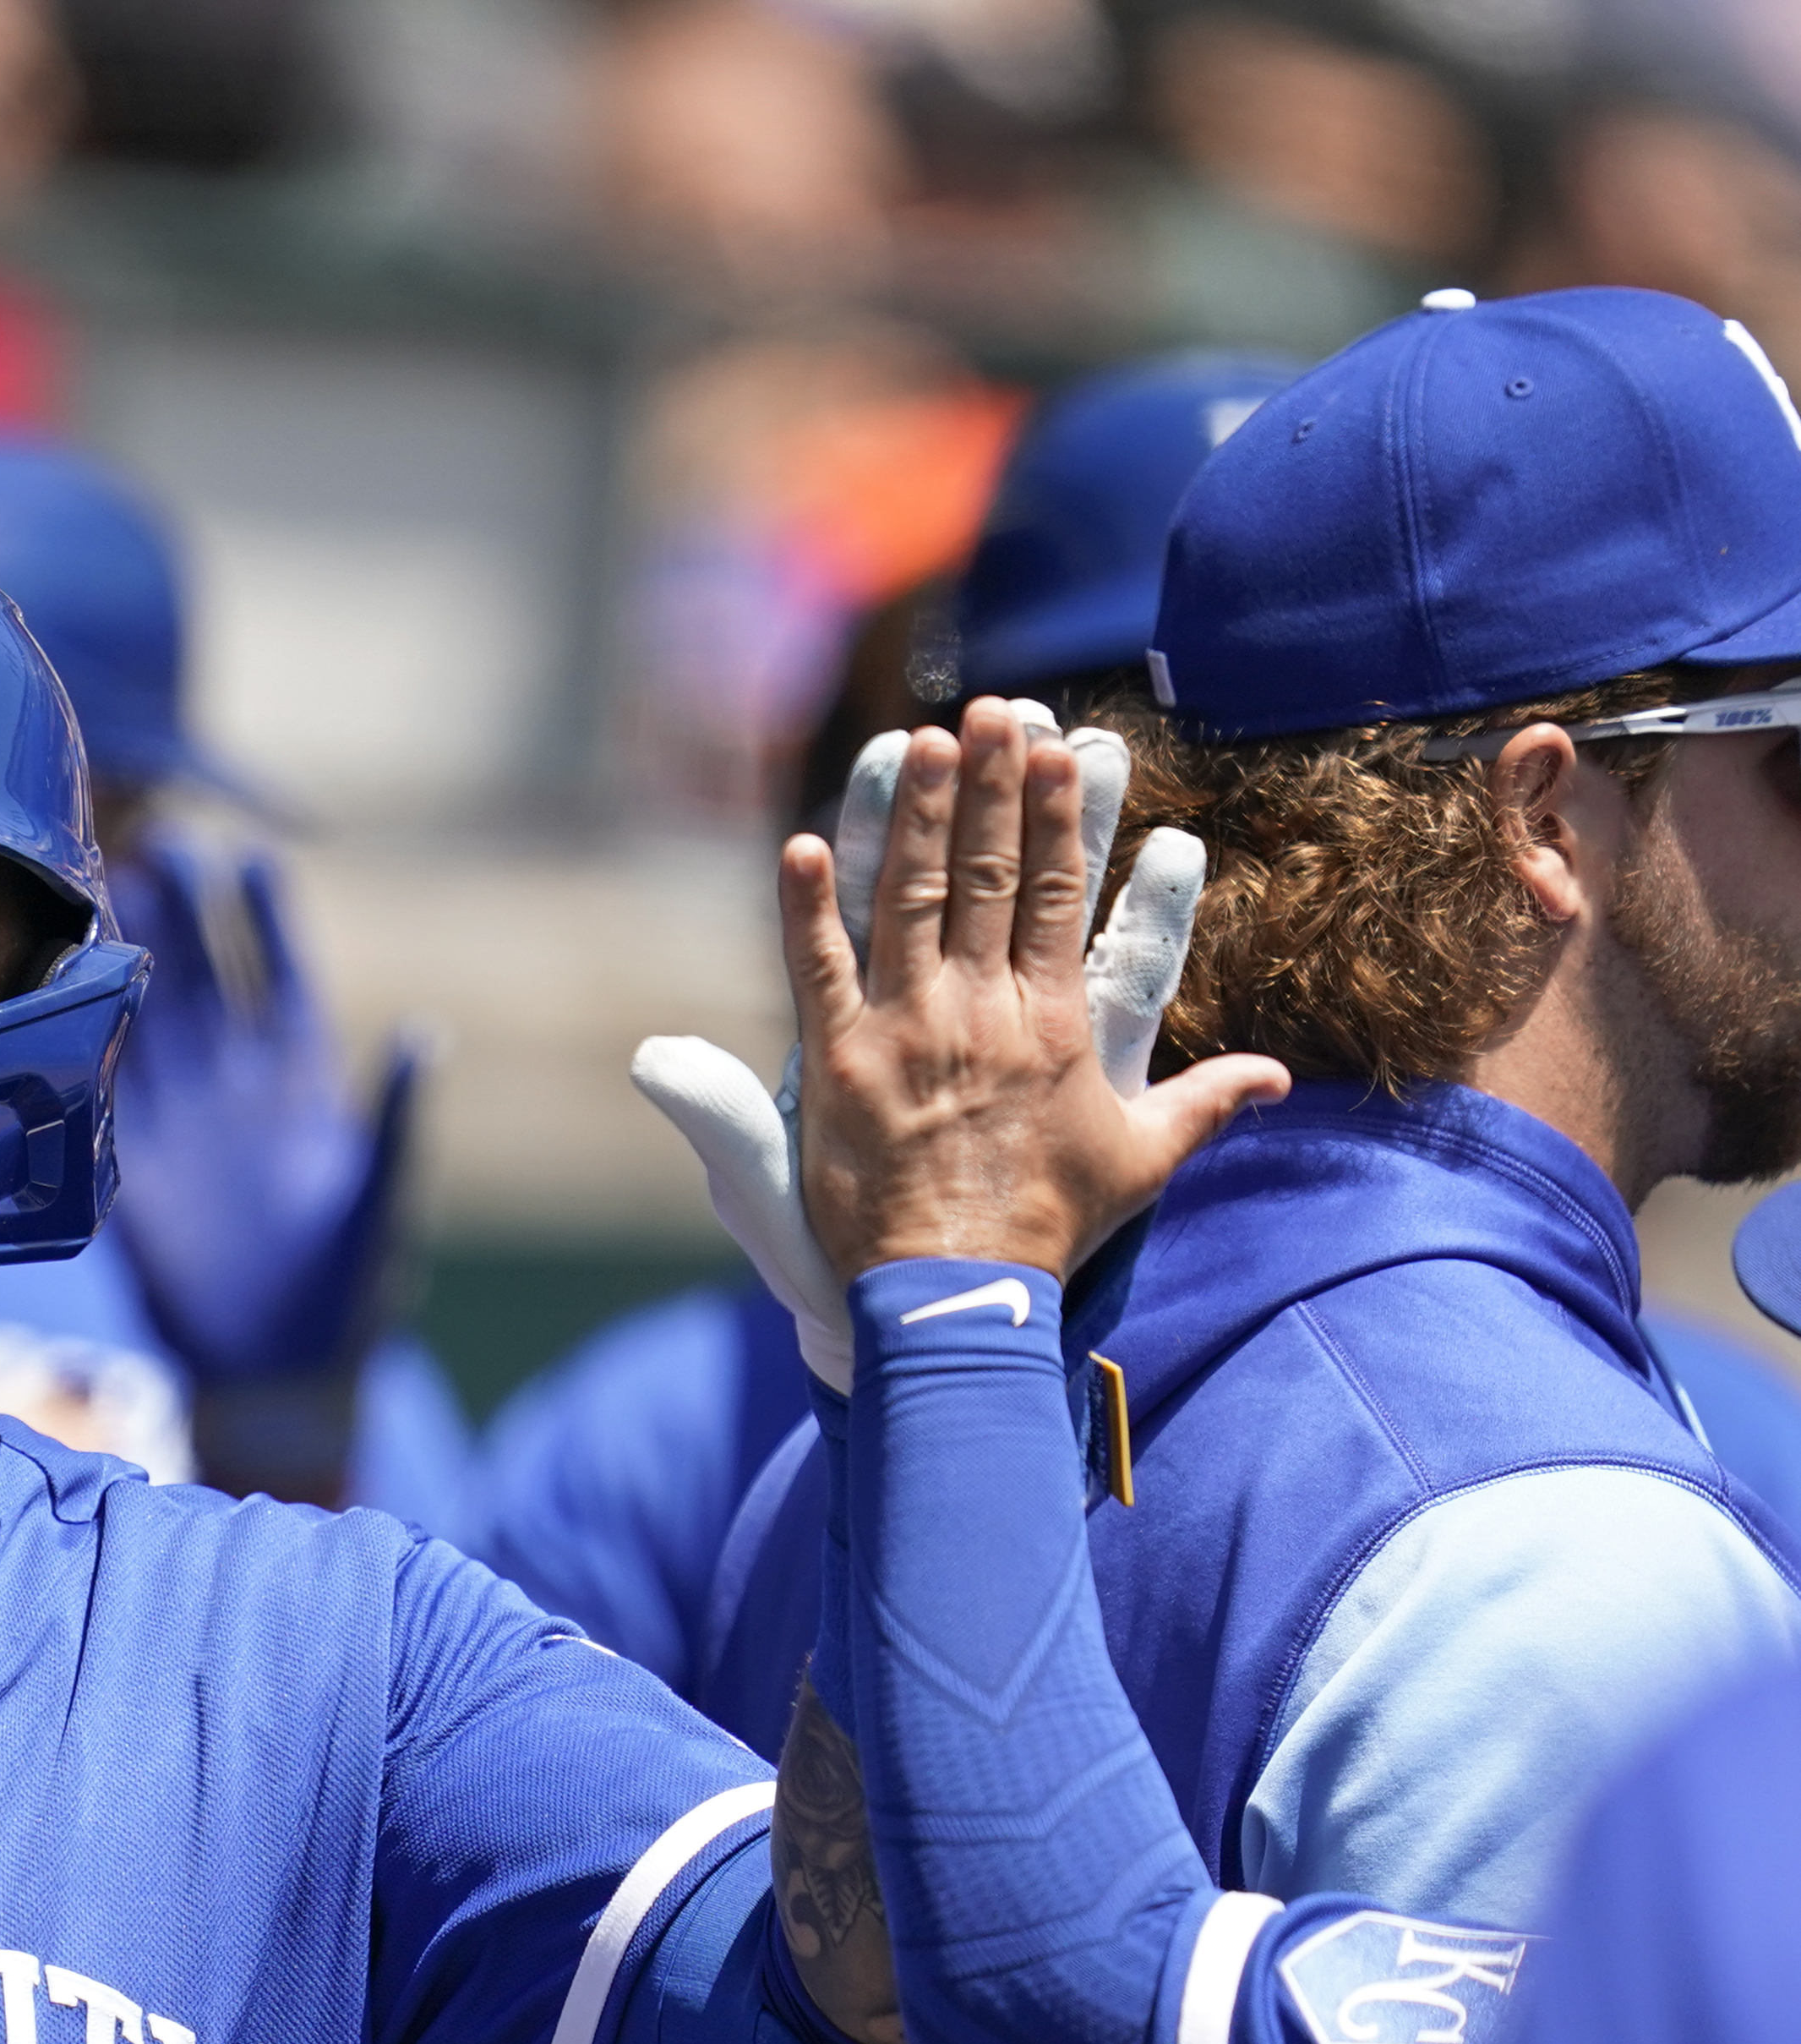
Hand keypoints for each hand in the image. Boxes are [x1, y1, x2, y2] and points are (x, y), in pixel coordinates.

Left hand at [783, 700, 1284, 1278]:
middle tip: (989, 711)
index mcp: (1055, 1024)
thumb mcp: (1142, 1162)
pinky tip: (802, 844)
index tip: (1053, 749)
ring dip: (916, 817)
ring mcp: (906, 1030)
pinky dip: (806, 908)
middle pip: (990, 876)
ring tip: (918, 741)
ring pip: (909, 900)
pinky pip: (815, 969)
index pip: (1060, 895)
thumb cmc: (1051, 1229)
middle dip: (990, 787)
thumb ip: (1205, 1105)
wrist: (961, 1293)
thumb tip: (1279, 1077)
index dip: (1056, 816)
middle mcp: (982, 1010)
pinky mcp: (835, 1063)